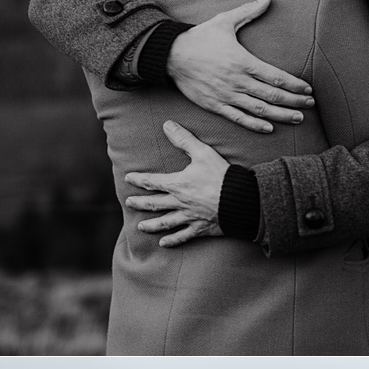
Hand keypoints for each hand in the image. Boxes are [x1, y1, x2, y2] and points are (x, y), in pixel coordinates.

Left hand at [125, 120, 230, 245]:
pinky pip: (183, 236)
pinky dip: (172, 240)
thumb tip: (167, 124)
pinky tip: (163, 244)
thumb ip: (184, 139)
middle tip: (128, 202)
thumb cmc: (221, 175)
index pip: (151, 181)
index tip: (128, 178)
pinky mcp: (200, 228)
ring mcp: (189, 217)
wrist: (241, 200)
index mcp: (177, 184)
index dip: (138, 179)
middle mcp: (179, 202)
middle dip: (140, 202)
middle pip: (154, 203)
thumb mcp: (203, 152)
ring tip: (141, 227)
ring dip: (151, 225)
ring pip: (165, 222)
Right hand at [167, 0, 311, 130]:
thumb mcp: (225, 21)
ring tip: (298, 118)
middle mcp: (237, 81)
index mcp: (243, 61)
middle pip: (272, 96)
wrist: (170, 55)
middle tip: (310, 104)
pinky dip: (255, 125)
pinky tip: (269, 128)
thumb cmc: (200, 37)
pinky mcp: (215, 105)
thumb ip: (248, 11)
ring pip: (259, 110)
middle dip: (294, 102)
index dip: (295, 85)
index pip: (276, 77)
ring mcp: (226, 95)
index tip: (308, 89)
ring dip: (281, 116)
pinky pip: (239, 118)